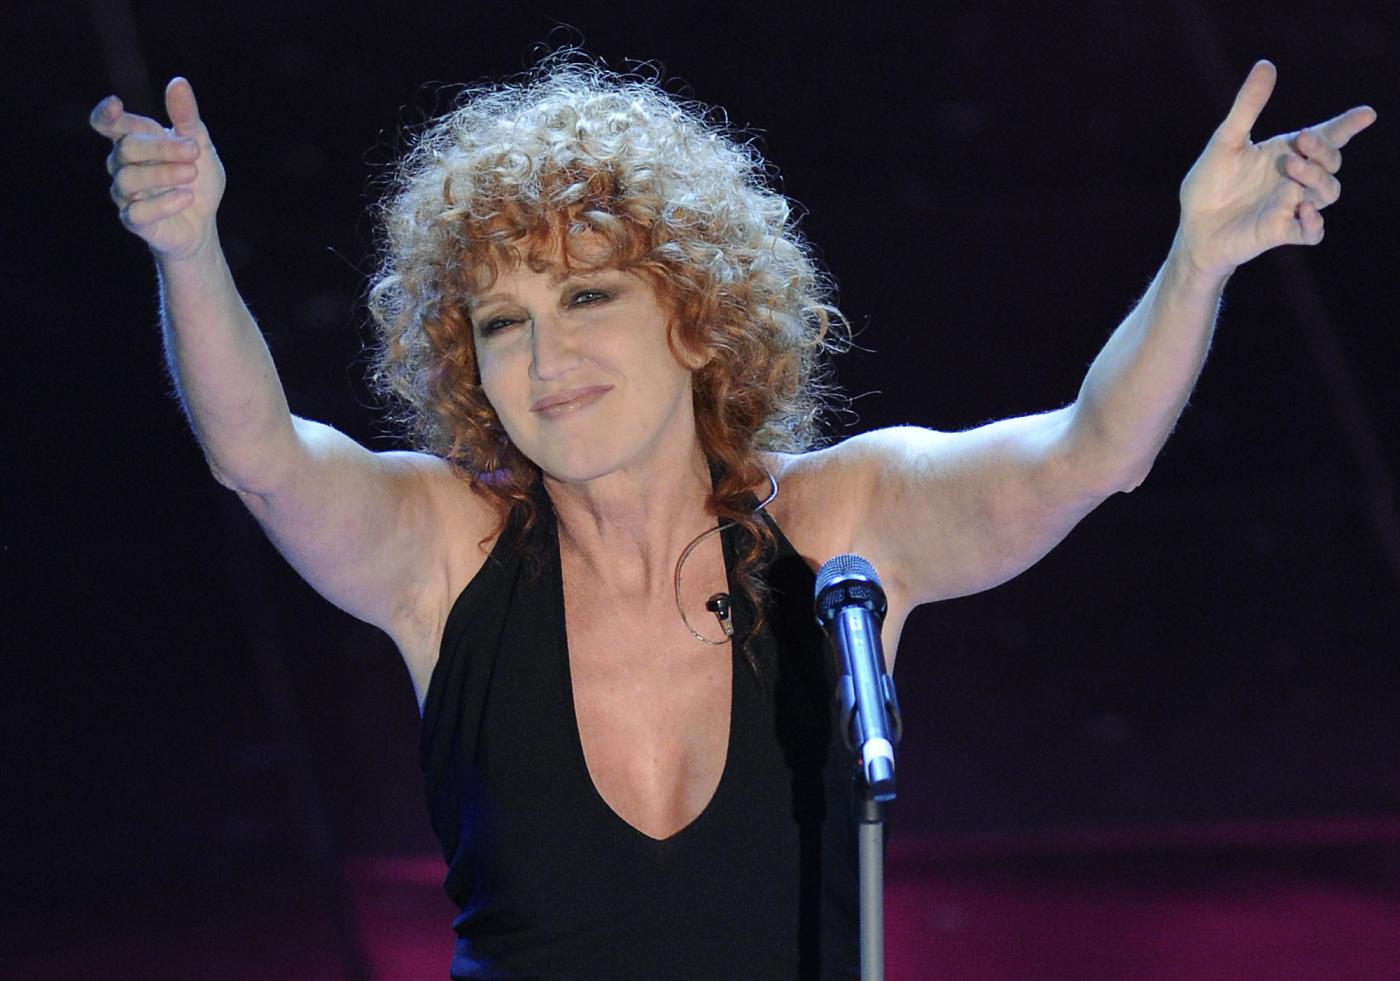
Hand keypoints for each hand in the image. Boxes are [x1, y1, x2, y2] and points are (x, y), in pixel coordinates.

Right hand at [90, 77, 225, 260]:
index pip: (107, 124)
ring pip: (129, 179)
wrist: (202, 222)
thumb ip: (187, 118)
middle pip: (127, 148)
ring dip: (164, 174)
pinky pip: (137, 211)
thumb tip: (178, 82)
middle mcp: (122, 164)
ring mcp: (124, 193)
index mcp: (135, 140)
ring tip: (192, 175)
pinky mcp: (133, 220)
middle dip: (162, 148)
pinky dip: (163, 203)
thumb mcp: (199, 146)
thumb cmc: (196, 179)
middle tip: (194, 151)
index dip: (106, 114)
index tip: (116, 105)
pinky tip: (186, 197)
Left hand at [1177, 60, 1375, 278]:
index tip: (1367, 114)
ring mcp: (1290, 206)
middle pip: (1333, 162)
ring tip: (1292, 167)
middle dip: (1324, 150)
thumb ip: (1247, 107)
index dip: (1348, 125)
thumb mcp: (1226, 141)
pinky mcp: (1280, 232)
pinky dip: (1314, 222)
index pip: (1327, 136)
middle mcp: (1294, 178)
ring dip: (1318, 178)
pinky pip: (1312, 232)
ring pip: (1329, 192)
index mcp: (1286, 152)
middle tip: (1301, 142)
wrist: (1193, 228)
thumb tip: (1266, 64)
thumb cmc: (1209, 184)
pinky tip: (1302, 209)